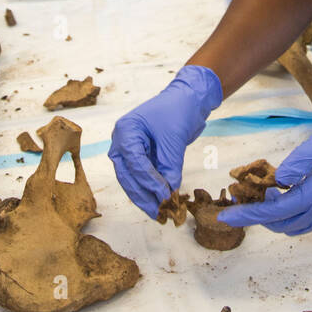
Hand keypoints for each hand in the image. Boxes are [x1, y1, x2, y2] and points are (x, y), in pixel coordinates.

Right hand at [108, 65, 222, 217]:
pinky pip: (143, 176)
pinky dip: (152, 188)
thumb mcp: (174, 138)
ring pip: (133, 180)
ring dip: (146, 196)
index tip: (164, 196)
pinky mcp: (142, 156)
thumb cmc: (179, 109)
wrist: (189, 98)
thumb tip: (170, 193)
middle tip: (158, 213)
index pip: (134, 162)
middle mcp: (123, 141)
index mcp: (126, 131)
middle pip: (128, 175)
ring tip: (160, 213)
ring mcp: (131, 149)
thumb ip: (170, 166)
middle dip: (143, 195)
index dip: (148, 181)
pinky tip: (162, 201)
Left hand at [219, 98, 311, 235]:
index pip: (276, 211)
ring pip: (294, 227)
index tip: (227, 214)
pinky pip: (307, 222)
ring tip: (260, 199)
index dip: (249, 215)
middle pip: (282, 224)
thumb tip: (279, 180)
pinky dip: (290, 216)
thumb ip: (299, 161)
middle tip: (241, 200)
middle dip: (258, 217)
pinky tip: (284, 197)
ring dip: (274, 218)